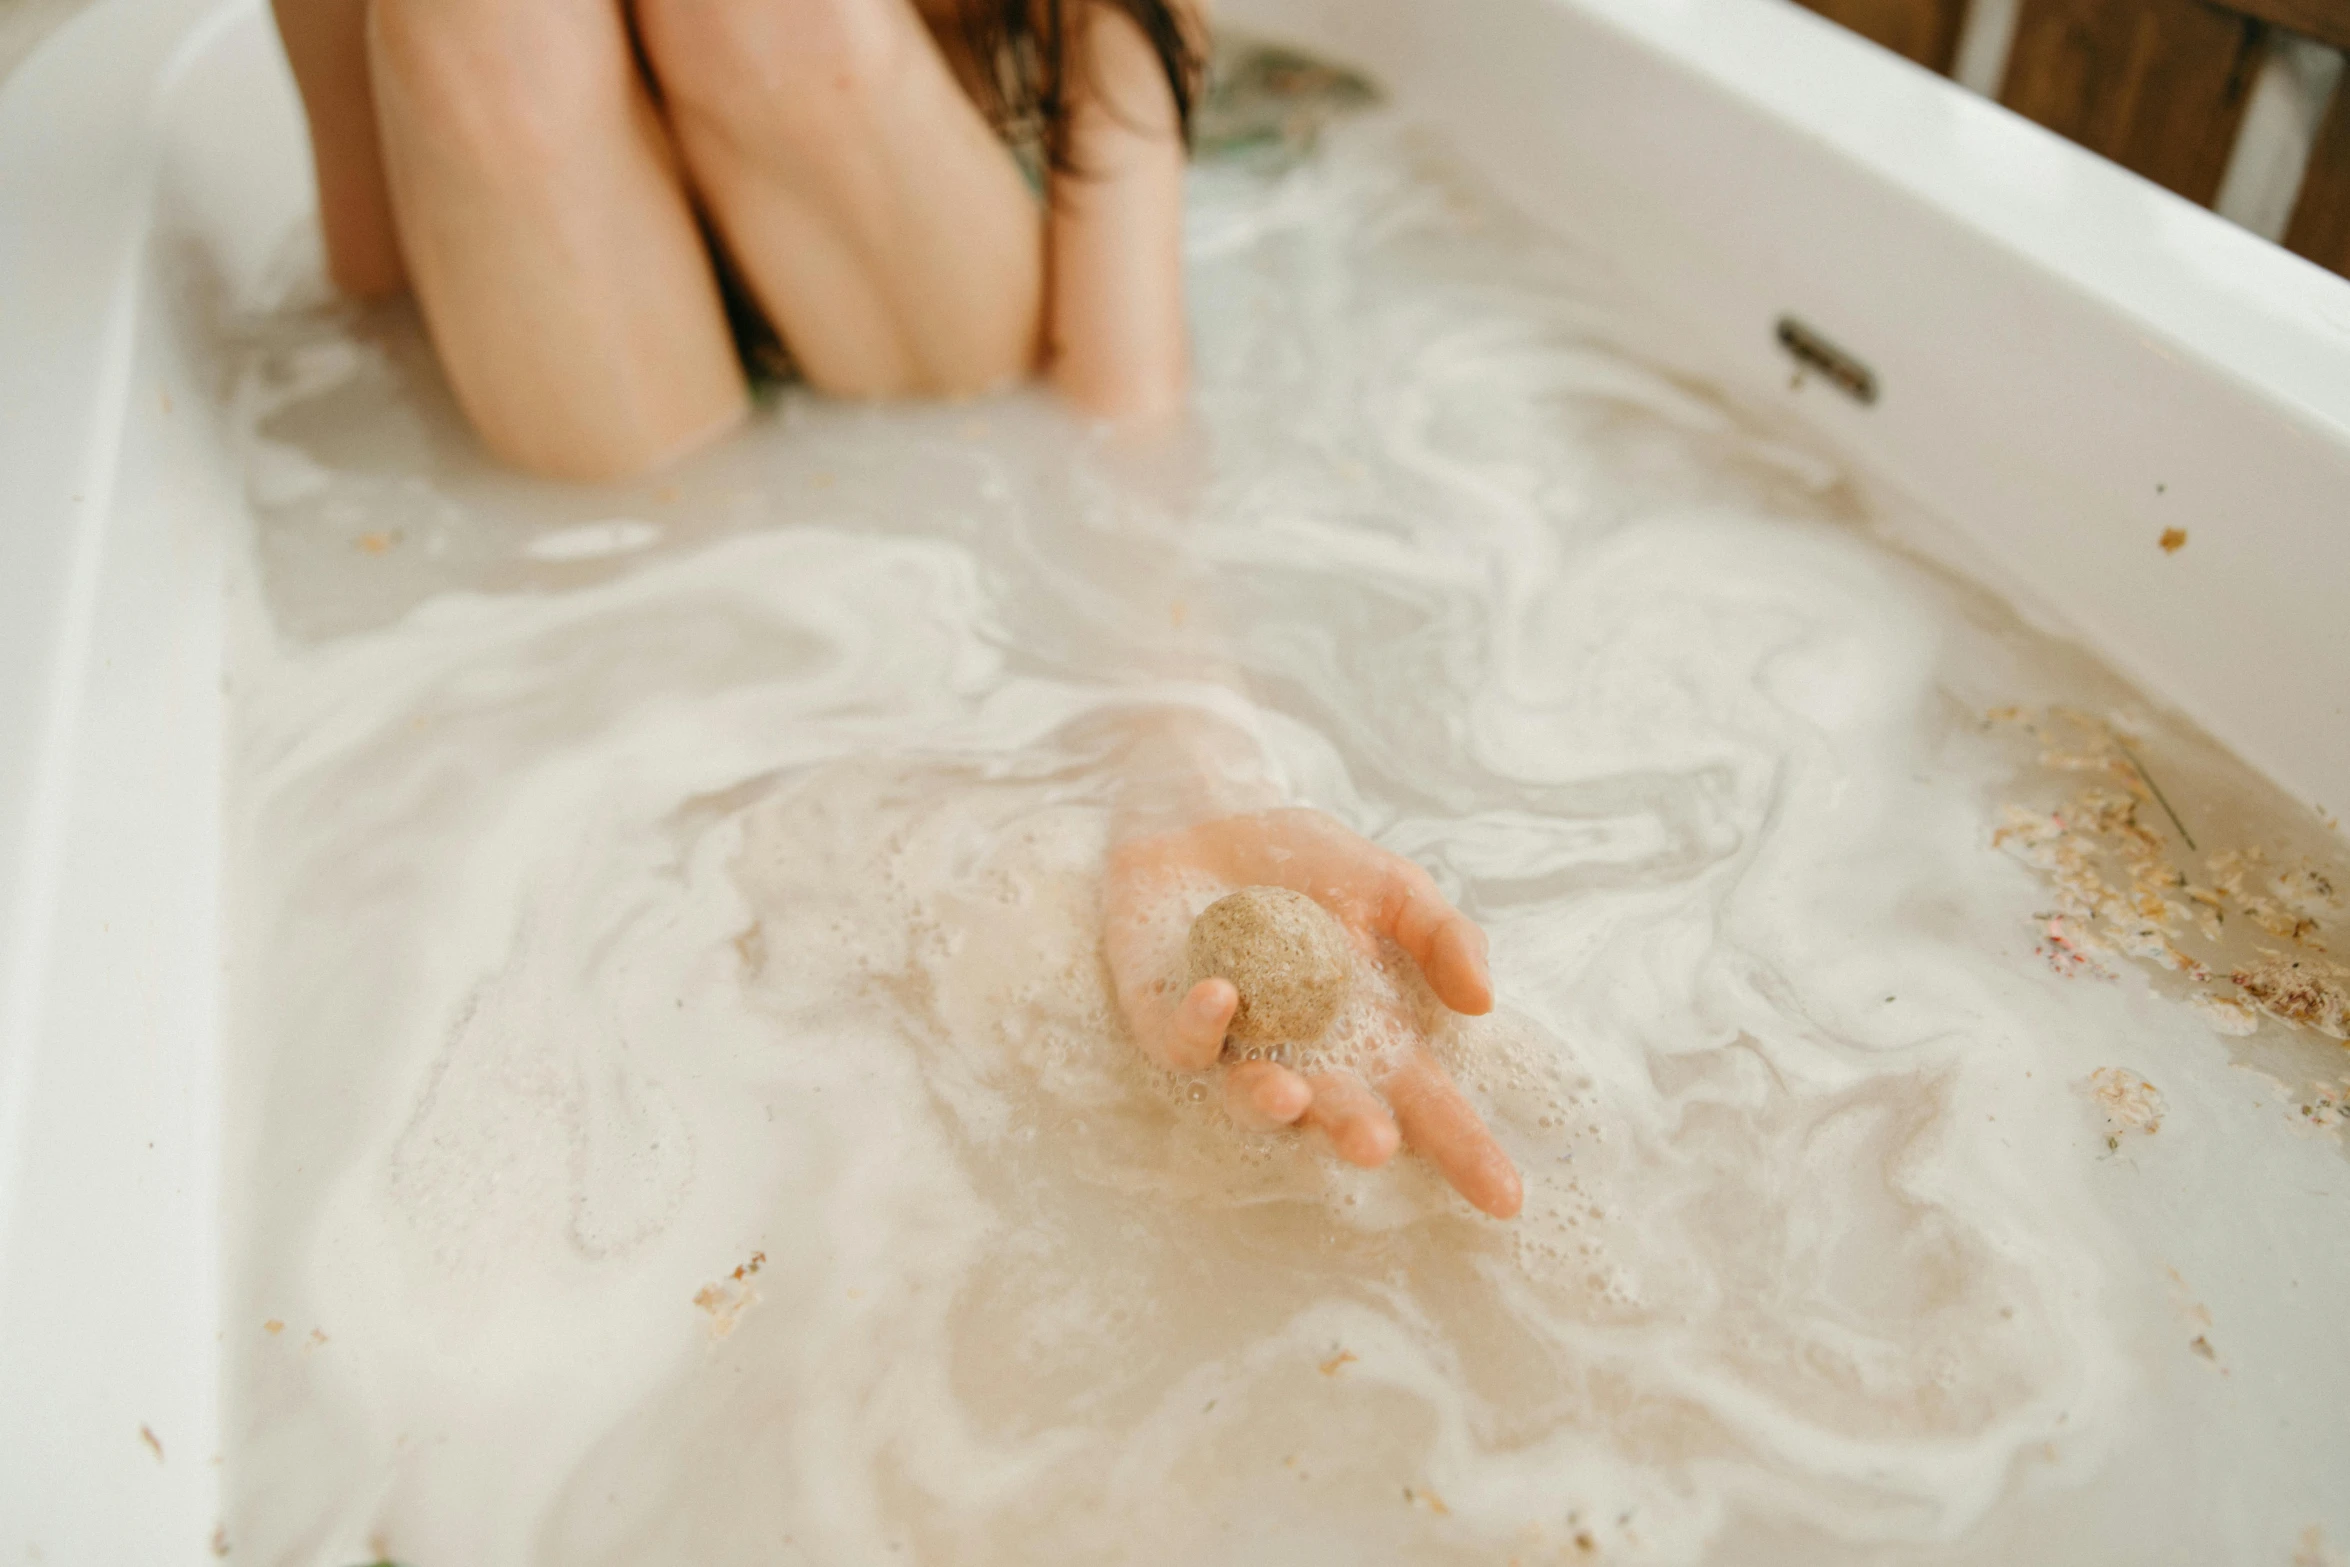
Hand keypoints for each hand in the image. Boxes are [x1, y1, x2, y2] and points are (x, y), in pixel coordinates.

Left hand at [1103, 809, 1523, 1217]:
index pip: (1425, 1102)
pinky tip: (1220, 994)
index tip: (1506, 1196)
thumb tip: (1483, 1003)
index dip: (1464, 1149)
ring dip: (1269, 1102)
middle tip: (1376, 1143)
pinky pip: (1181, 1042)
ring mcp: (1234, 1045)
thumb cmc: (1304, 862)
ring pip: (1251, 1097)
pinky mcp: (1167, 1020)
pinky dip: (1200, 1024)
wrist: (1208, 814)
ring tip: (1288, 1094)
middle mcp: (1305, 1055)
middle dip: (1355, 1133)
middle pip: (1338, 1114)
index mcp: (1370, 1035)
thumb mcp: (1391, 886)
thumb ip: (1442, 936)